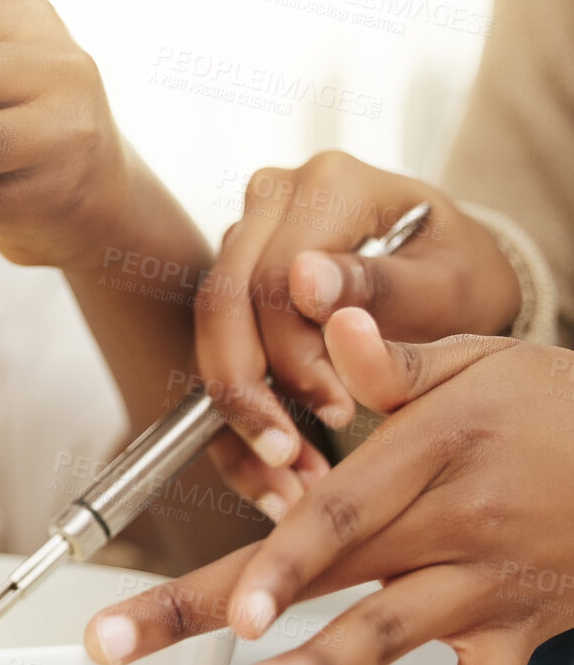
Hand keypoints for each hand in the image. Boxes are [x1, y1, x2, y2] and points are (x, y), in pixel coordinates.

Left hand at [85, 310, 573, 664]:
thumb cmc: (553, 406)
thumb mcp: (476, 362)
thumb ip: (389, 358)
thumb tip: (324, 310)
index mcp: (429, 454)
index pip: (340, 514)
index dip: (280, 561)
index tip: (230, 607)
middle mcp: (454, 526)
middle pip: (331, 576)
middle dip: (226, 612)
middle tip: (131, 642)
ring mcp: (487, 586)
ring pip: (398, 639)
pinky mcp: (521, 633)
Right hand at [195, 152, 519, 515]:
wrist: (448, 274)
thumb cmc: (458, 273)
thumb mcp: (446, 282)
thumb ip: (379, 282)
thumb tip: (302, 279)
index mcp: (326, 185)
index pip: (274, 280)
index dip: (293, 356)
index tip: (337, 410)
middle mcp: (271, 200)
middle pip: (222, 302)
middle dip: (247, 392)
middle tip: (289, 458)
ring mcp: (244, 236)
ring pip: (207, 331)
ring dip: (237, 413)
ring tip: (284, 479)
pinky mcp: (232, 278)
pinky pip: (212, 347)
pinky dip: (236, 416)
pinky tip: (268, 470)